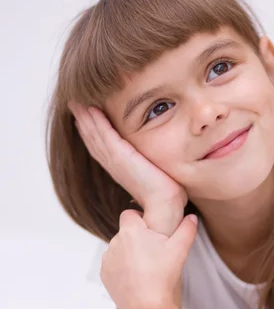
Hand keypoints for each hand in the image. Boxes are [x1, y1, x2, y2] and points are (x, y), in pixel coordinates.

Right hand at [69, 102, 186, 235]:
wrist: (164, 204)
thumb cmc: (165, 195)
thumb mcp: (155, 177)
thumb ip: (151, 169)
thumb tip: (157, 166)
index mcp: (120, 170)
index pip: (100, 148)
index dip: (90, 133)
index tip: (83, 118)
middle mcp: (114, 165)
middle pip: (93, 140)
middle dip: (83, 122)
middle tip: (73, 105)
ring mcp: (116, 161)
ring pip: (95, 135)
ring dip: (85, 118)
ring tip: (76, 103)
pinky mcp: (121, 157)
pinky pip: (106, 135)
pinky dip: (97, 122)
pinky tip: (91, 109)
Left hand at [101, 209, 197, 308]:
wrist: (146, 307)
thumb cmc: (163, 275)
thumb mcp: (180, 250)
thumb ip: (187, 229)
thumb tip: (192, 217)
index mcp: (130, 231)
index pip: (129, 213)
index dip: (140, 218)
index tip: (151, 230)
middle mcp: (114, 242)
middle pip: (126, 233)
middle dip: (138, 238)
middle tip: (155, 252)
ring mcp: (107, 260)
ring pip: (120, 249)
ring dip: (130, 253)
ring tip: (147, 268)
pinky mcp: (104, 275)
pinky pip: (114, 265)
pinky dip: (123, 269)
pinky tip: (137, 279)